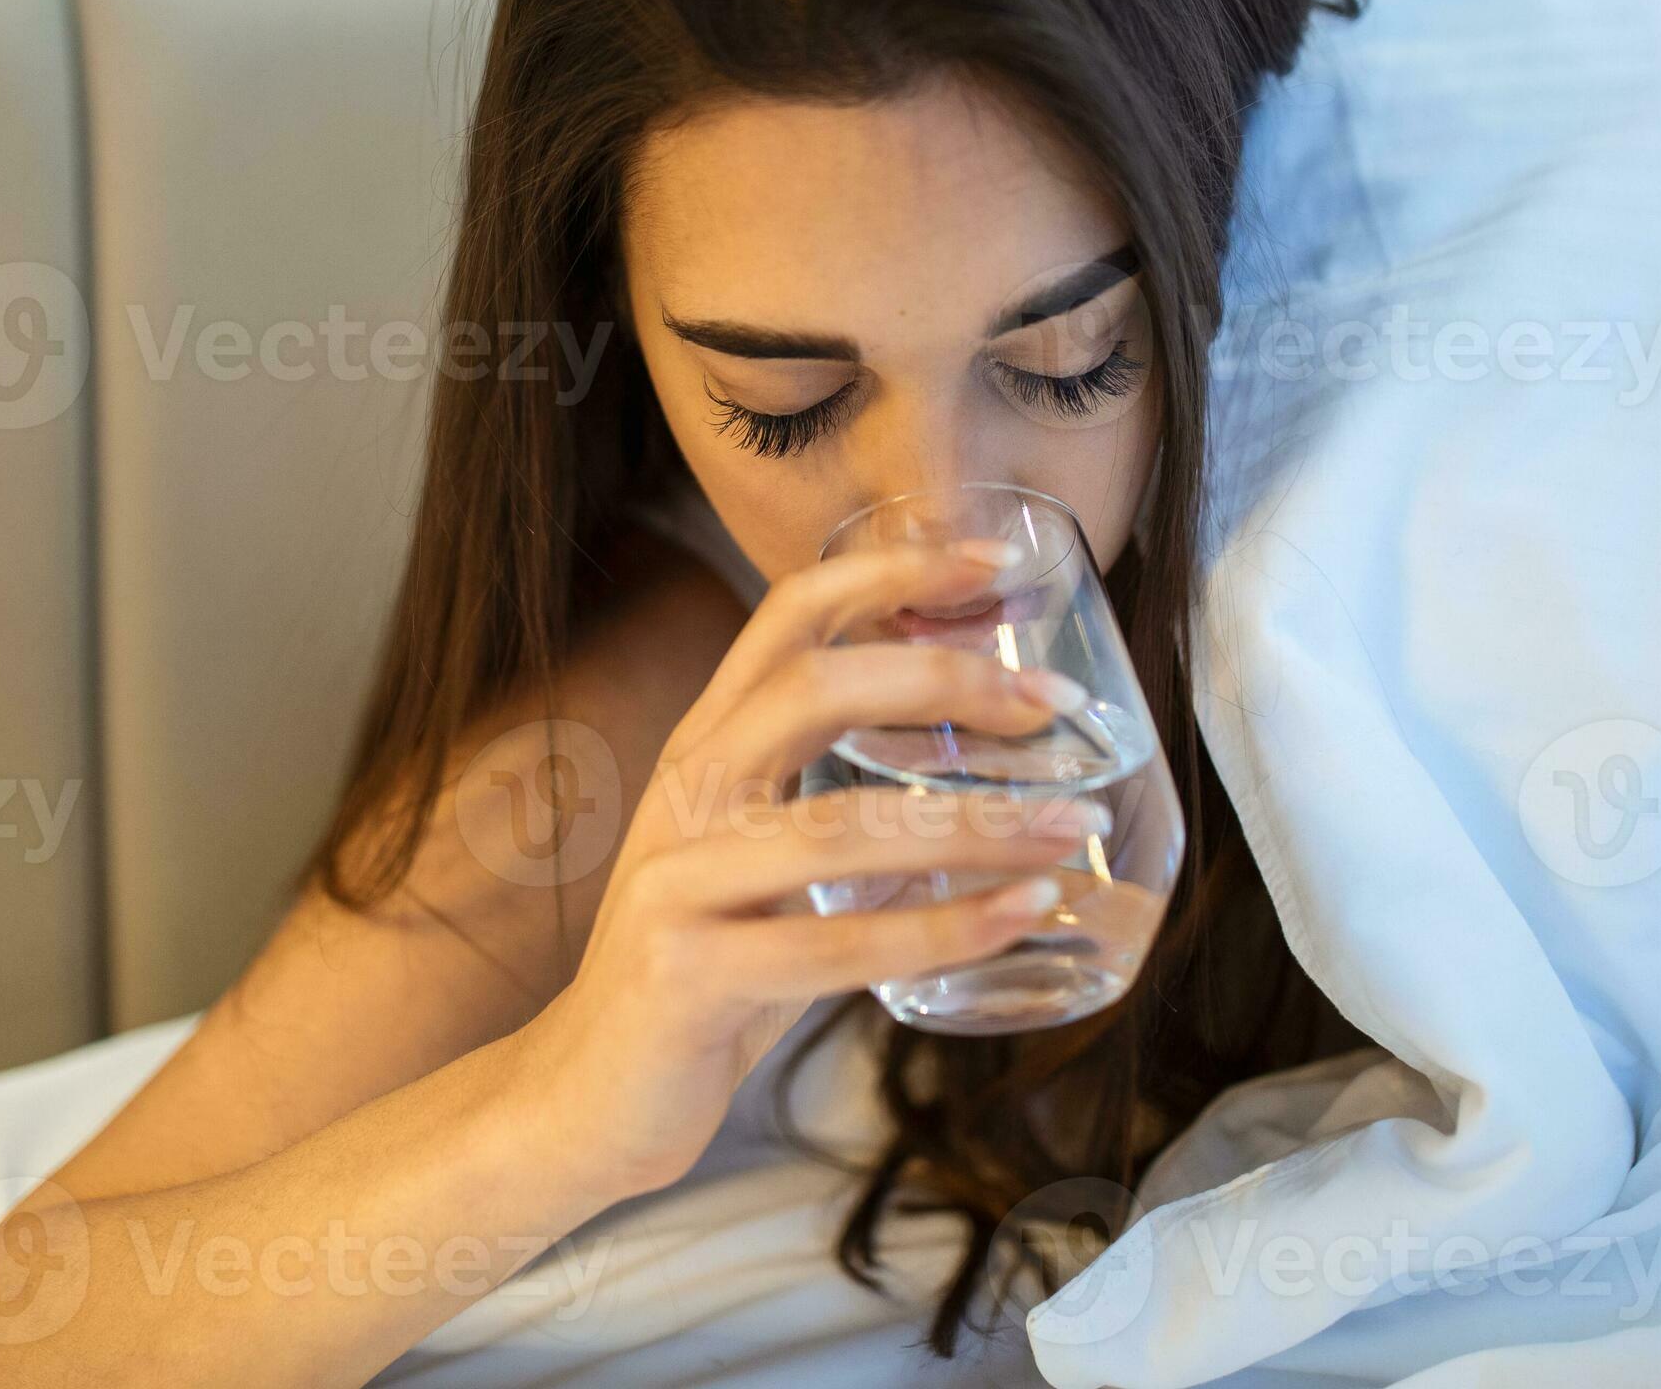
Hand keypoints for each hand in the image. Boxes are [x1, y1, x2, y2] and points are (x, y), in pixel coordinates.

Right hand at [517, 536, 1106, 1195]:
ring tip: (1074, 825)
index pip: (789, 616)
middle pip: (812, 690)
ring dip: (976, 823)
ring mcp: (680, 881)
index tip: (995, 563)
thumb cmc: (705, 972)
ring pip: (841, 826)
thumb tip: (994, 766)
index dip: (890, 573)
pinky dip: (945, 929)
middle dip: (943, 681)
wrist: (587, 1096)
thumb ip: (847, 808)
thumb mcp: (767, 863)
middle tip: (1053, 704)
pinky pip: (839, 946)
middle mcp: (685, 793)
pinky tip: (1021, 917)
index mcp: (706, 746)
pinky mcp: (691, 973)